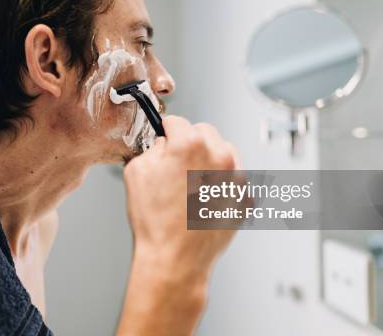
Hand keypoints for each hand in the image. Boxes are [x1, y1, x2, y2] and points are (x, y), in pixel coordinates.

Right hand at [117, 115, 241, 335]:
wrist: (175, 260)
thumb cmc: (155, 222)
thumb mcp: (136, 172)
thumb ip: (151, 148)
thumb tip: (162, 143)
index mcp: (190, 144)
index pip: (177, 122)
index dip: (165, 131)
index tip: (164, 138)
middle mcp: (219, 155)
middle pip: (204, 132)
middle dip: (190, 142)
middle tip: (177, 163)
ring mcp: (236, 177)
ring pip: (224, 151)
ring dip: (209, 159)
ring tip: (192, 183)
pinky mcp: (245, 197)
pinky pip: (233, 177)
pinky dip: (221, 182)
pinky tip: (204, 199)